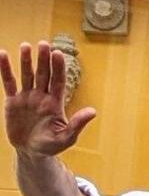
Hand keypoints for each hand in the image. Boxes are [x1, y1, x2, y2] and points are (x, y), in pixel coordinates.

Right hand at [2, 41, 96, 157]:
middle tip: (44, 44)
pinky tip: (2, 55)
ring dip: (26, 61)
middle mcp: (42, 96)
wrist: (31, 152)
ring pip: (27, 75)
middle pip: (44, 74)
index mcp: (56, 103)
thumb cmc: (51, 145)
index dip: (58, 68)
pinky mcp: (13, 101)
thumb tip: (93, 111)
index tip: (58, 54)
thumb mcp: (66, 137)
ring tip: (26, 46)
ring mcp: (27, 97)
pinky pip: (9, 83)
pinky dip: (5, 70)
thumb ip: (77, 124)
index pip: (58, 81)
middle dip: (44, 60)